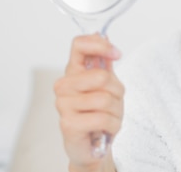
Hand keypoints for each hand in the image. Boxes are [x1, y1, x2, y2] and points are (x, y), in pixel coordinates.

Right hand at [54, 34, 123, 171]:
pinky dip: (113, 125)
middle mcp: (64, 86)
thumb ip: (103, 62)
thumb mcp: (106, 85)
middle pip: (101, 76)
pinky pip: (103, 118)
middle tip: (113, 103)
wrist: (92, 146)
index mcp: (73, 72)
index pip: (79, 45)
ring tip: (108, 117)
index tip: (116, 54)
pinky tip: (105, 129)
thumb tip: (102, 35)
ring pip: (105, 99)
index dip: (101, 45)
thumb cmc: (98, 113)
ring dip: (116, 112)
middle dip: (117, 92)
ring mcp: (63, 105)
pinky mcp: (68, 124)